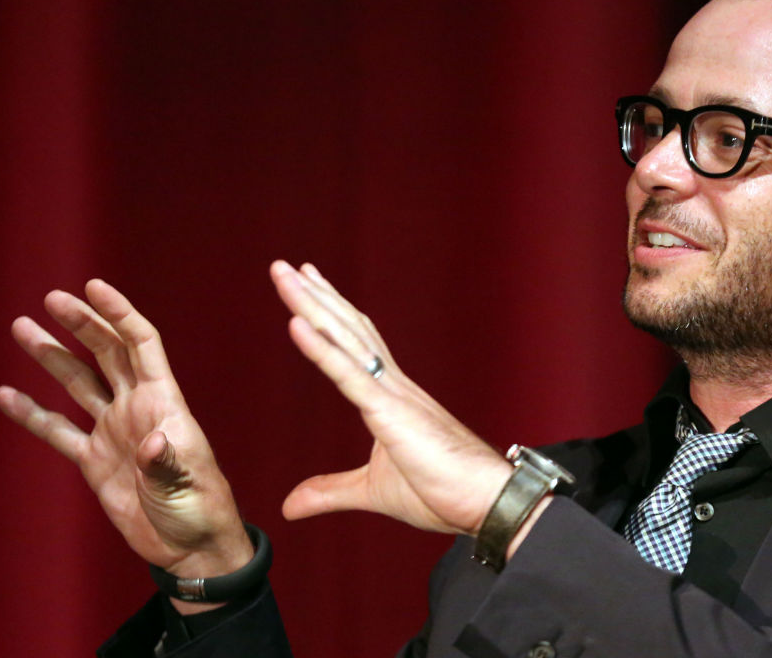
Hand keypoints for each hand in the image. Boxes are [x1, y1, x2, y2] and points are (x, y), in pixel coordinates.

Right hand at [0, 280, 252, 585]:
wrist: (189, 546)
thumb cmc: (200, 509)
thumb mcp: (187, 485)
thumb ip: (165, 463)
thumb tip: (150, 443)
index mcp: (164, 402)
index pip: (141, 343)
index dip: (119, 314)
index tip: (93, 286)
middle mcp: (137, 408)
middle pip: (106, 353)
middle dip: (81, 324)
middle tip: (51, 298)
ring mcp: (113, 431)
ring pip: (78, 383)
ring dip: (52, 357)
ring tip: (21, 327)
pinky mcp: (95, 461)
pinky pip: (59, 431)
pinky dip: (33, 414)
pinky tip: (6, 395)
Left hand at [270, 260, 512, 535]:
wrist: (488, 501)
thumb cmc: (444, 493)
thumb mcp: (373, 492)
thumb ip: (330, 492)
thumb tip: (290, 506)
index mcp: (391, 397)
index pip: (355, 344)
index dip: (330, 312)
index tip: (309, 284)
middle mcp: (392, 384)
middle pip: (346, 329)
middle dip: (313, 295)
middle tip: (283, 266)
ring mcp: (392, 395)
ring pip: (344, 339)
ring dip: (310, 304)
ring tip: (284, 274)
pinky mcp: (393, 414)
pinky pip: (349, 375)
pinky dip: (320, 348)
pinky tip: (296, 322)